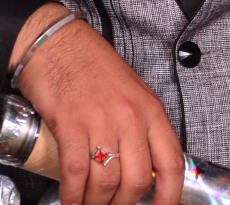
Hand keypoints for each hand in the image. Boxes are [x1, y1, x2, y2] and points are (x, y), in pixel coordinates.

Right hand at [10, 4, 184, 204]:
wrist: (57, 41)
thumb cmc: (91, 64)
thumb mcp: (131, 92)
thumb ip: (141, 127)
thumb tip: (145, 169)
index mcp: (150, 109)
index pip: (172, 163)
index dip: (169, 198)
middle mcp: (130, 116)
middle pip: (137, 181)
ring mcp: (101, 120)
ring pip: (106, 183)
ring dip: (96, 204)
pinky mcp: (71, 124)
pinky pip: (75, 173)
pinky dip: (72, 195)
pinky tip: (70, 200)